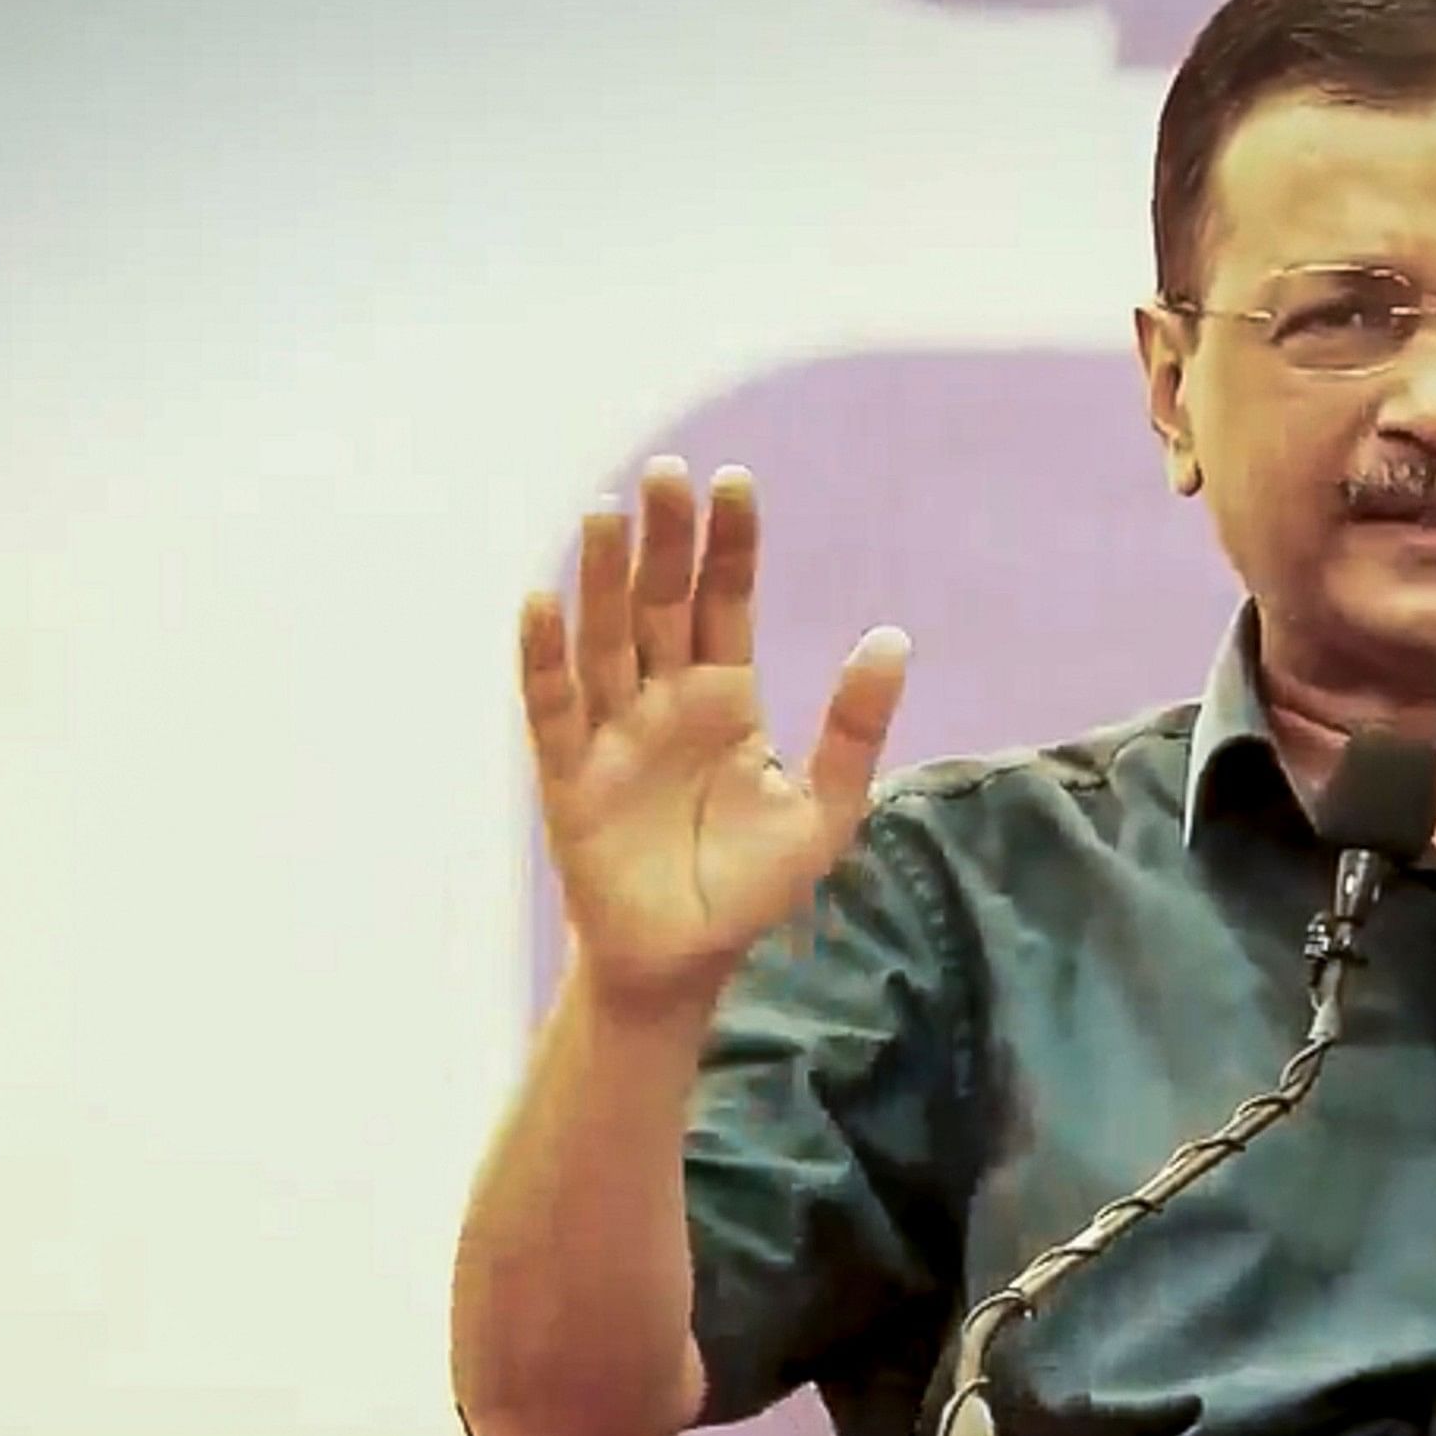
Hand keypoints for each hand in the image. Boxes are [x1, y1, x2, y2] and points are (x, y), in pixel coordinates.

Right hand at [520, 458, 909, 1016]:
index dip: (728, 545)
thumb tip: (893, 638)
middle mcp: (663, 701)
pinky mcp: (569, 777)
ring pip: (603, 639)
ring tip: (606, 513)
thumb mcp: (825, 811)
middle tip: (665, 471)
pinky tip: (542, 602)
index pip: (723, 602)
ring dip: (600, 578)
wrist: (686, 964)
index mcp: (725, 698)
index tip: (734, 481)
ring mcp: (612, 734)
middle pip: (658, 603)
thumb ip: (854, 728)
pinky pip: (552, 708)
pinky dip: (543, 657)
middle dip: (663, 539)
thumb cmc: (751, 889)